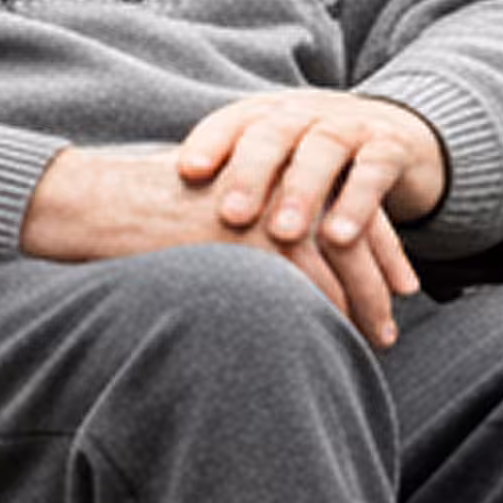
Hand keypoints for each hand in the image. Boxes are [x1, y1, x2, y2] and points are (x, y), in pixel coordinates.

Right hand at [18, 143, 405, 347]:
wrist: (104, 204)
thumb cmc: (150, 207)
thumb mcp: (218, 198)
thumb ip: (259, 211)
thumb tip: (288, 247)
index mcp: (281, 165)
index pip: (349, 204)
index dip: (380, 246)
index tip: (399, 281)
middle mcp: (284, 180)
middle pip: (357, 230)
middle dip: (383, 277)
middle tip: (395, 316)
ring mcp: (271, 206)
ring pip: (342, 257)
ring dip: (366, 301)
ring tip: (381, 337)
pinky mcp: (254, 238)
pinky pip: (309, 280)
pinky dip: (331, 311)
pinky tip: (339, 336)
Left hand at [176, 91, 441, 334]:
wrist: (397, 134)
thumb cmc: (311, 161)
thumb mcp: (274, 163)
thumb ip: (226, 185)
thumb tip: (157, 222)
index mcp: (269, 115)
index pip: (233, 122)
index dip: (209, 142)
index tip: (185, 171)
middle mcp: (306, 114)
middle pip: (273, 134)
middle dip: (251, 172)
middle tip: (232, 215)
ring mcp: (349, 127)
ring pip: (322, 150)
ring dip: (303, 192)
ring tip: (284, 234)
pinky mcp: (390, 149)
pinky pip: (373, 172)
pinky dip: (357, 204)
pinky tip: (339, 239)